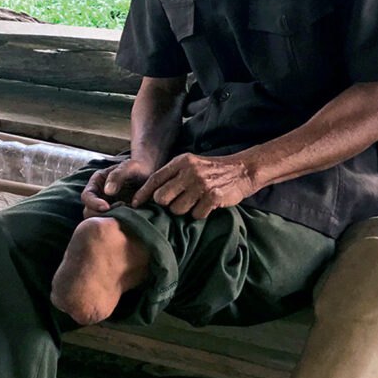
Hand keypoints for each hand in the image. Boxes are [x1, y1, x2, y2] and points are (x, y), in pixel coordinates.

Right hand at [81, 159, 152, 217]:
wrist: (150, 175)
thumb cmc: (139, 167)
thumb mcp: (130, 167)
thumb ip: (118, 175)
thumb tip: (107, 191)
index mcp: (97, 182)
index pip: (87, 196)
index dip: (93, 203)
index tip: (107, 207)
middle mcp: (99, 195)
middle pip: (89, 211)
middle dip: (102, 214)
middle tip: (121, 210)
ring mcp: (107, 206)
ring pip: (99, 219)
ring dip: (110, 220)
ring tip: (126, 213)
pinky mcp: (116, 214)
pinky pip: (111, 223)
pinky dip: (117, 224)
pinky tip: (129, 218)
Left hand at [131, 152, 255, 218]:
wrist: (242, 170)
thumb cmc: (211, 170)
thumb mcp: (190, 164)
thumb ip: (172, 176)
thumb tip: (150, 195)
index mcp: (181, 162)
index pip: (155, 179)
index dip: (143, 194)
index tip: (135, 204)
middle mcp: (189, 172)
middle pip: (162, 198)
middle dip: (167, 204)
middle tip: (177, 202)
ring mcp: (201, 184)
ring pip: (177, 209)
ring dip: (184, 210)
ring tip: (195, 202)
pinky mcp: (213, 196)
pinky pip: (196, 215)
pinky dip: (199, 214)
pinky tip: (206, 206)